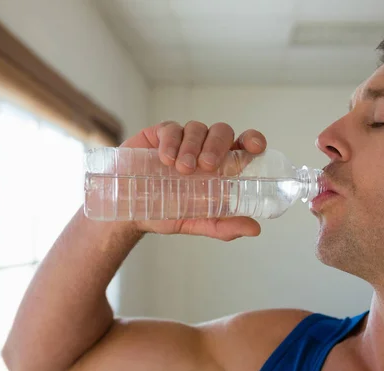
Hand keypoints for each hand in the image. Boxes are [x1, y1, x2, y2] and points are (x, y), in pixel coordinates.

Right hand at [119, 121, 267, 240]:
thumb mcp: (196, 222)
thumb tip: (255, 229)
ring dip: (192, 147)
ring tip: (182, 169)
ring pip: (197, 128)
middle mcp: (204, 148)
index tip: (255, 147)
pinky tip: (165, 159)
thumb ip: (223, 226)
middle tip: (207, 166)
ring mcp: (182, 139)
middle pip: (222, 132)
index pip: (243, 144)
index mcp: (221, 165)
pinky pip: (171, 129)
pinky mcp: (159, 134)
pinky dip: (171, 142)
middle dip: (217, 145)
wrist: (128, 211)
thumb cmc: (166, 212)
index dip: (253, 140)